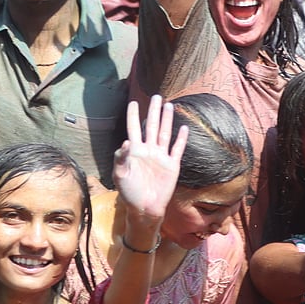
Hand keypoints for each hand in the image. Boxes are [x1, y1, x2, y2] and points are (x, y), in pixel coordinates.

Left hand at [114, 96, 188, 220]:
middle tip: (156, 96)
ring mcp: (161, 157)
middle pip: (152, 126)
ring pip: (165, 133)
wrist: (145, 208)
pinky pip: (177, 149)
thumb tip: (126, 142)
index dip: (133, 116)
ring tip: (169, 105)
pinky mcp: (172, 165)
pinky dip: (181, 139)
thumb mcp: (120, 175)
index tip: (133, 102)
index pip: (134, 129)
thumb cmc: (129, 193)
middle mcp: (149, 151)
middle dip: (154, 111)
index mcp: (135, 151)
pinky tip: (184, 128)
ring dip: (167, 120)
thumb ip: (121, 158)